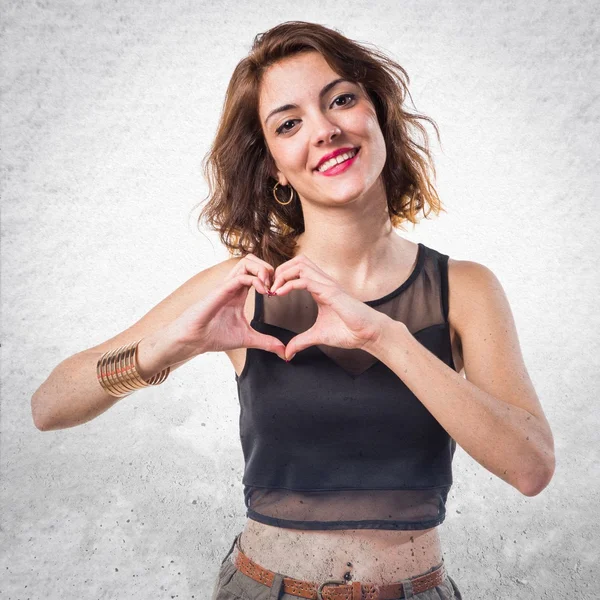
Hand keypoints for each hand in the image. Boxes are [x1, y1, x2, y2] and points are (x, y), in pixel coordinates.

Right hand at [164, 254, 286, 362]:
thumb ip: (266, 342)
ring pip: (246, 261)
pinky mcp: (221, 290)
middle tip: (275, 286)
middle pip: (252, 259)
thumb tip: (283, 351)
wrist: (194, 340)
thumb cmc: (214, 336)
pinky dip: (256, 280)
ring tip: (268, 287)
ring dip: (263, 270)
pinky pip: (241, 276)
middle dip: (268, 268)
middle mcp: (233, 285)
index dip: (271, 277)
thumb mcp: (248, 338)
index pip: (256, 271)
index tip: (278, 293)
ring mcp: (227, 285)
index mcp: (239, 292)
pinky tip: (263, 292)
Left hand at [268, 254, 387, 360]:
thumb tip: (287, 352)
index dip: (282, 277)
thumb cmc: (350, 331)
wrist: (369, 334)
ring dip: (282, 273)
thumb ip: (301, 341)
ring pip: (300, 264)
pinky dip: (289, 284)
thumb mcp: (318, 336)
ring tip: (273, 288)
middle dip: (280, 270)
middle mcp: (323, 282)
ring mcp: (327, 285)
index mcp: (321, 288)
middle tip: (269, 286)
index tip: (270, 292)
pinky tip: (279, 293)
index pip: (298, 270)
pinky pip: (305, 280)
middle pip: (298, 260)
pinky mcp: (330, 292)